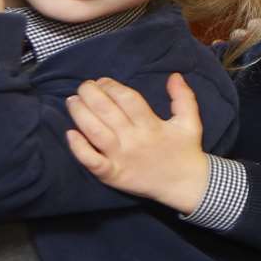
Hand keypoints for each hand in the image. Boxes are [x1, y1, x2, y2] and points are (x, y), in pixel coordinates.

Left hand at [64, 74, 211, 213]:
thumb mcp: (190, 122)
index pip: (127, 99)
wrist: (186, 185)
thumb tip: (174, 75)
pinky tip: (70, 134)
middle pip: (107, 112)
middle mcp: (134, 140)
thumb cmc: (185, 151)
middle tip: (84, 86)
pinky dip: (79, 148)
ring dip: (80, 114)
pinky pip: (92, 161)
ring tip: (72, 101)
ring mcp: (121, 159)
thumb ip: (183, 97)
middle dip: (91, 94)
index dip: (112, 86)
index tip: (102, 81)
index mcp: (152, 126)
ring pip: (95, 132)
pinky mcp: (113, 175)